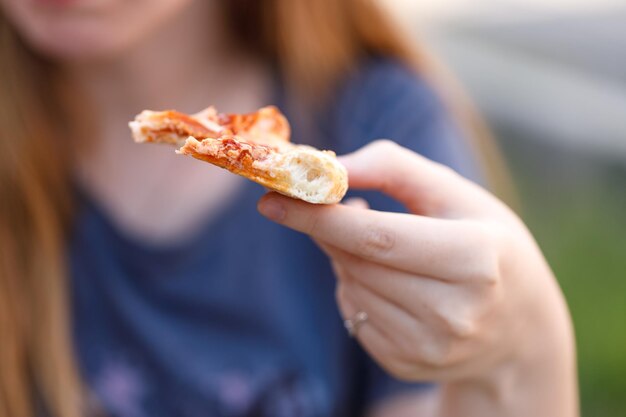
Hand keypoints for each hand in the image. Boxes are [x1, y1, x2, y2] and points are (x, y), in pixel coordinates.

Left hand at [257, 140, 576, 415]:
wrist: (519, 325)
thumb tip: (326, 165)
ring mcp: (429, 348)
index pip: (376, 237)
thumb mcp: (456, 194)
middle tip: (327, 204)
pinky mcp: (407, 364)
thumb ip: (392, 168)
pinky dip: (355, 287)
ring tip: (379, 244)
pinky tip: (388, 279)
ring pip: (349, 287)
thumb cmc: (487, 243)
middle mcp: (453, 314)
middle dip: (328, 229)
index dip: (318, 216)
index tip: (272, 198)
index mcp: (475, 260)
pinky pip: (352, 314)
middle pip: (355, 262)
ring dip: (344, 257)